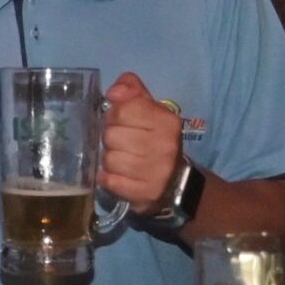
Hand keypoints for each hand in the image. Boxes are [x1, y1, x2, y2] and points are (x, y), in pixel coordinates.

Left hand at [99, 71, 183, 213]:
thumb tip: (114, 91)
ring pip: (109, 159)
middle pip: (111, 135)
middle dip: (110, 138)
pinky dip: (108, 178)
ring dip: (109, 159)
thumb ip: (132, 92)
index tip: (120, 121)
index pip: (123, 109)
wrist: (175, 181)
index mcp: (166, 121)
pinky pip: (110, 181)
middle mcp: (164, 146)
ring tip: (120, 159)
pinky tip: (118, 175)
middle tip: (120, 142)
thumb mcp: (150, 110)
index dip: (115, 114)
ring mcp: (155, 172)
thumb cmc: (157, 139)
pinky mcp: (145, 193)